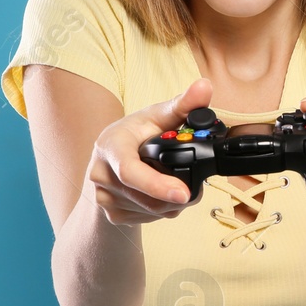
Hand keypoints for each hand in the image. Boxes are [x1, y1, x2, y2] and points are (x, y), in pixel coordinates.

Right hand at [87, 77, 211, 225]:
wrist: (108, 161)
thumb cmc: (135, 135)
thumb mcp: (156, 116)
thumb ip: (183, 104)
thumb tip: (204, 86)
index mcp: (110, 145)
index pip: (129, 171)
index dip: (157, 185)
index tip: (184, 193)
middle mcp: (101, 174)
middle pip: (148, 197)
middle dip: (178, 194)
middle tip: (195, 184)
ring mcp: (104, 198)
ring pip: (153, 211)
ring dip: (174, 202)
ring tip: (176, 184)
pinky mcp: (112, 215)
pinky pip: (149, 219)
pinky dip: (164, 209)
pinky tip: (162, 194)